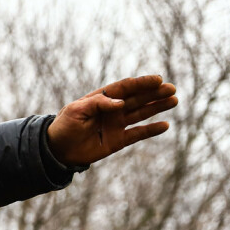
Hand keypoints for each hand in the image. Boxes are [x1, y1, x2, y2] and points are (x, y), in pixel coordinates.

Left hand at [46, 74, 177, 165]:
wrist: (56, 150)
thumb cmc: (64, 126)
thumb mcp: (76, 110)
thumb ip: (98, 103)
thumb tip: (120, 103)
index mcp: (102, 98)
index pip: (125, 87)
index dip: (141, 83)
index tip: (158, 79)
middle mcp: (112, 110)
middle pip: (137, 98)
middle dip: (154, 93)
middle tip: (171, 89)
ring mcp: (116, 124)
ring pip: (141, 113)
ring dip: (157, 107)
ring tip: (173, 100)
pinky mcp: (118, 140)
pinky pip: (138, 134)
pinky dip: (151, 130)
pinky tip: (165, 125)